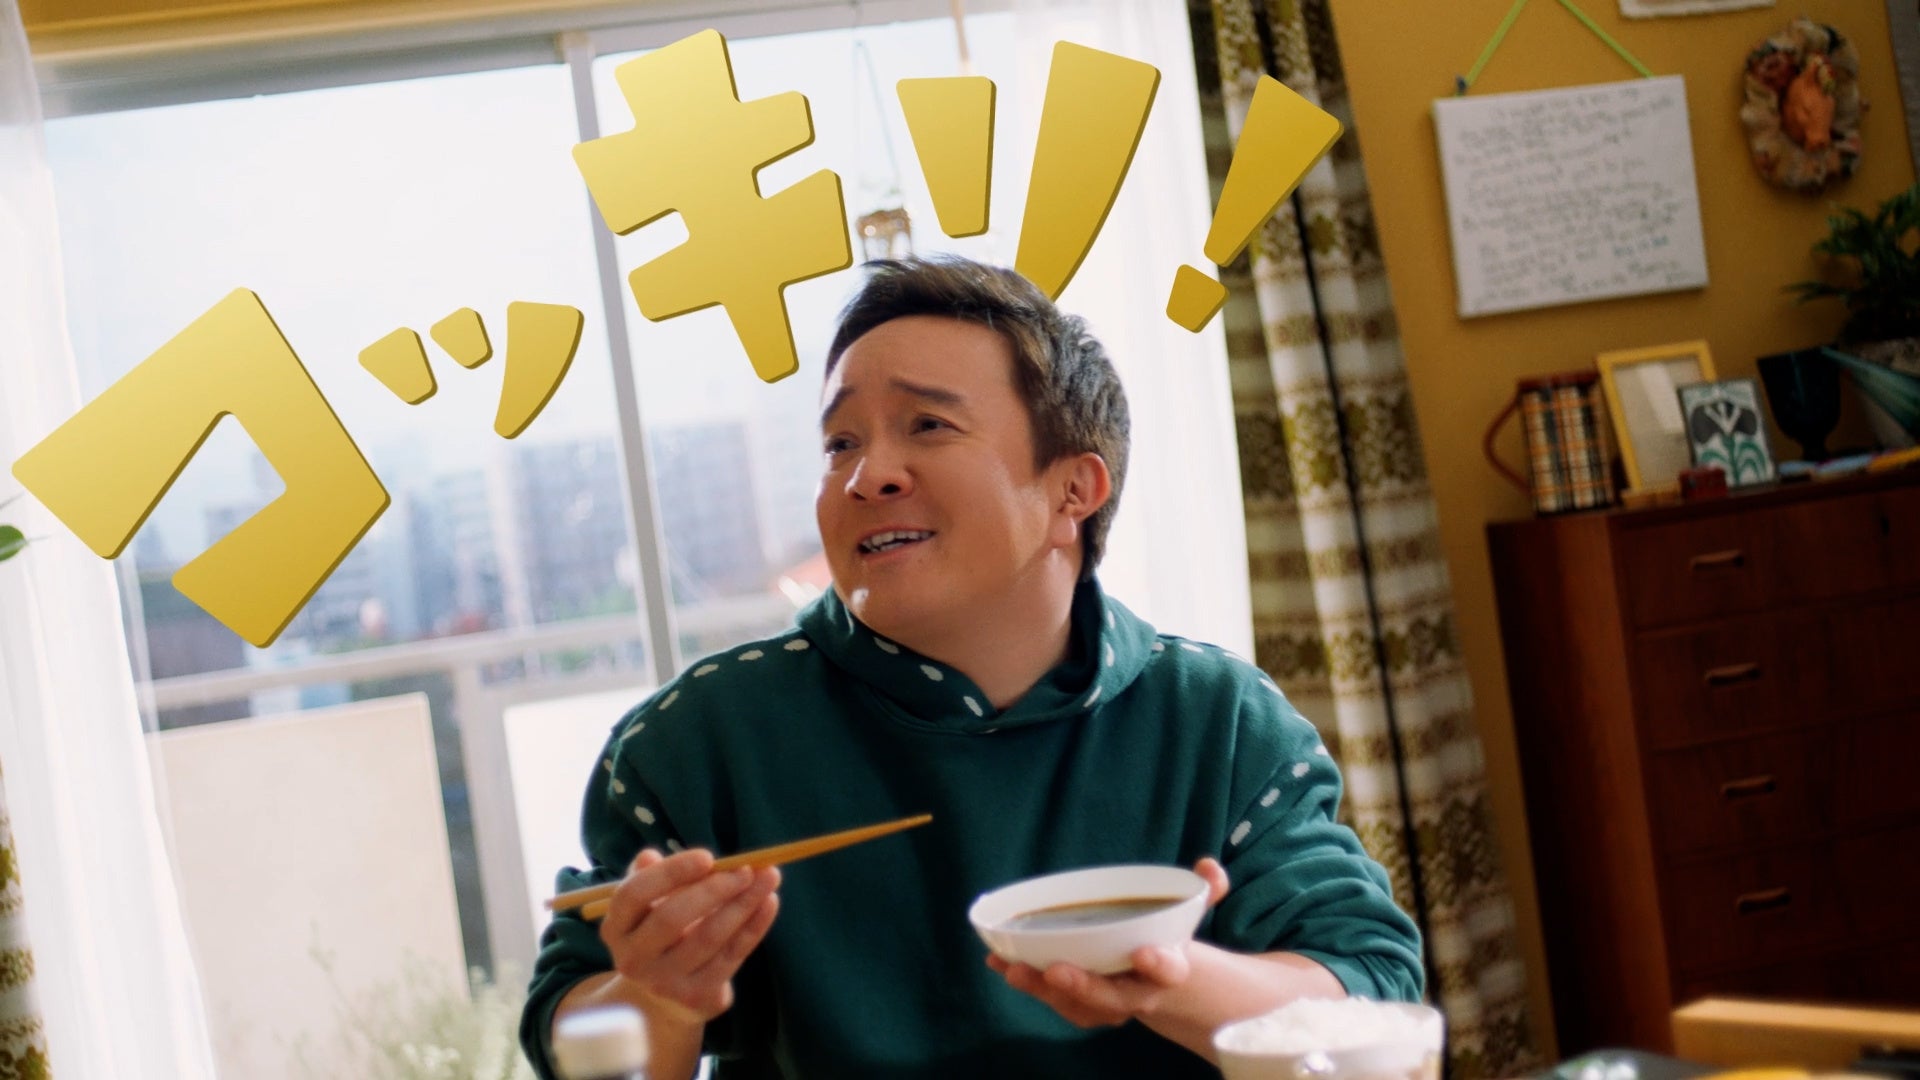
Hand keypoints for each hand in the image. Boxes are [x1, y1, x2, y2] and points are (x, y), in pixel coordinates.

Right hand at [598, 848, 780, 1024]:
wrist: (664, 999)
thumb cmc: (660, 935)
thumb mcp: (648, 906)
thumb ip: (650, 878)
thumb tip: (650, 857)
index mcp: (616, 927)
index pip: (634, 894)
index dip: (670, 873)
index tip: (707, 857)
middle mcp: (632, 958)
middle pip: (671, 917)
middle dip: (713, 889)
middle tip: (746, 869)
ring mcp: (663, 982)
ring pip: (708, 937)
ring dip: (742, 904)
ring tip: (768, 877)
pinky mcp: (695, 997)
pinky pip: (731, 956)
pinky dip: (754, 926)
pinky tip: (769, 902)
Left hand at [986, 857, 1229, 1027]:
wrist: (1167, 987)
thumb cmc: (1171, 940)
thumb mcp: (1190, 914)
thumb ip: (1202, 890)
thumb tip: (1209, 866)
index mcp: (1169, 971)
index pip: (1170, 972)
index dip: (1159, 965)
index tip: (1145, 953)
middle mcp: (1139, 994)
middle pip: (1112, 998)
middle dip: (1084, 986)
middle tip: (1056, 970)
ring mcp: (1109, 1003)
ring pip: (1078, 1005)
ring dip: (1044, 990)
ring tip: (1013, 969)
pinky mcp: (1084, 1004)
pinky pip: (1057, 1001)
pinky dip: (1031, 985)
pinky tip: (1002, 964)